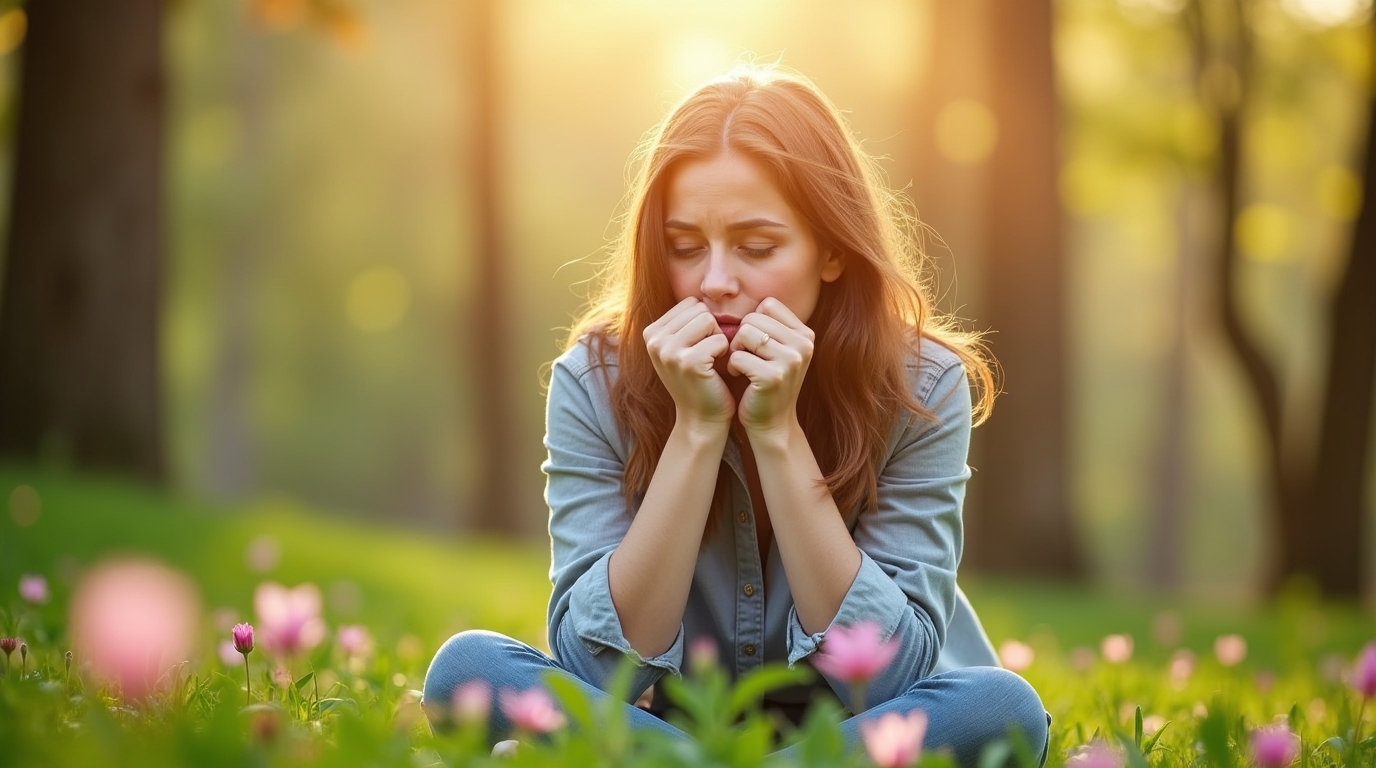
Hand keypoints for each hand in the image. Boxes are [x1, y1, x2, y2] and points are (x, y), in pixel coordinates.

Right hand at [644, 297, 734, 426]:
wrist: (701, 418)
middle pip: (699, 309)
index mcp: (651, 332)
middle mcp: (654, 339)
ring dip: (719, 340)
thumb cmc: (700, 379)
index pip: (690, 303)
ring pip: (709, 320)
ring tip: (711, 361)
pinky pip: (719, 339)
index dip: (704, 322)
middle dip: (712, 330)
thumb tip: (707, 289)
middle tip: (708, 356)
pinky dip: (725, 353)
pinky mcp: (688, 362)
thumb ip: (686, 321)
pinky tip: (717, 370)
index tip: (700, 347)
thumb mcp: (683, 347)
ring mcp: (669, 351)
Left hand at [726, 297, 813, 434]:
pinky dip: (733, 368)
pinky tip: (742, 379)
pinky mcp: (774, 377)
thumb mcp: (775, 348)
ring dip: (736, 351)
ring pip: (744, 334)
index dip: (753, 323)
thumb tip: (735, 292)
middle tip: (746, 358)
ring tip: (744, 367)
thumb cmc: (765, 380)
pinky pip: (738, 357)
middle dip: (741, 338)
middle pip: (753, 319)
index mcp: (805, 334)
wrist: (772, 422)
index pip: (767, 305)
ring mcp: (791, 360)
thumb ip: (767, 324)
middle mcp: (803, 344)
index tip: (755, 344)